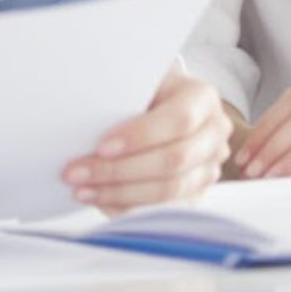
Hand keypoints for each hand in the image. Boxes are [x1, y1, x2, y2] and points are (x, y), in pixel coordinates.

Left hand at [63, 70, 230, 212]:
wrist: (161, 104)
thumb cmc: (143, 90)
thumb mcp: (138, 81)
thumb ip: (124, 96)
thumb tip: (85, 117)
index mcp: (202, 98)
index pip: (178, 120)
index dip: (140, 136)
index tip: (101, 146)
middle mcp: (214, 134)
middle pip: (173, 161)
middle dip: (119, 170)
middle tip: (76, 173)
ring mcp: (209, 167)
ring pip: (169, 190)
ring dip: (120, 193)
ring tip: (83, 190)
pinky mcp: (197, 193)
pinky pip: (165, 210)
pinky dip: (129, 208)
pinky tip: (101, 201)